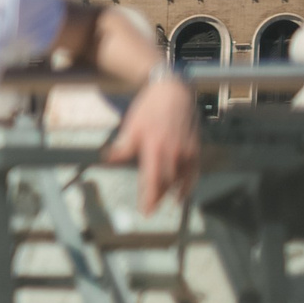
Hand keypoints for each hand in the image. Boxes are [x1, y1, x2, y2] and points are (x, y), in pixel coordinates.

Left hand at [103, 78, 199, 211]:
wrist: (174, 92)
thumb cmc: (149, 108)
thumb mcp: (132, 125)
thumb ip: (123, 145)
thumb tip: (108, 159)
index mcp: (155, 146)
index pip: (152, 178)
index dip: (149, 196)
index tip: (146, 210)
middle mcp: (174, 152)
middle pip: (167, 182)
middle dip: (158, 197)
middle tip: (150, 209)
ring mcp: (187, 152)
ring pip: (181, 180)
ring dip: (171, 193)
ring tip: (162, 202)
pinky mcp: (196, 149)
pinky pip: (194, 173)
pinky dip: (188, 185)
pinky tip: (182, 193)